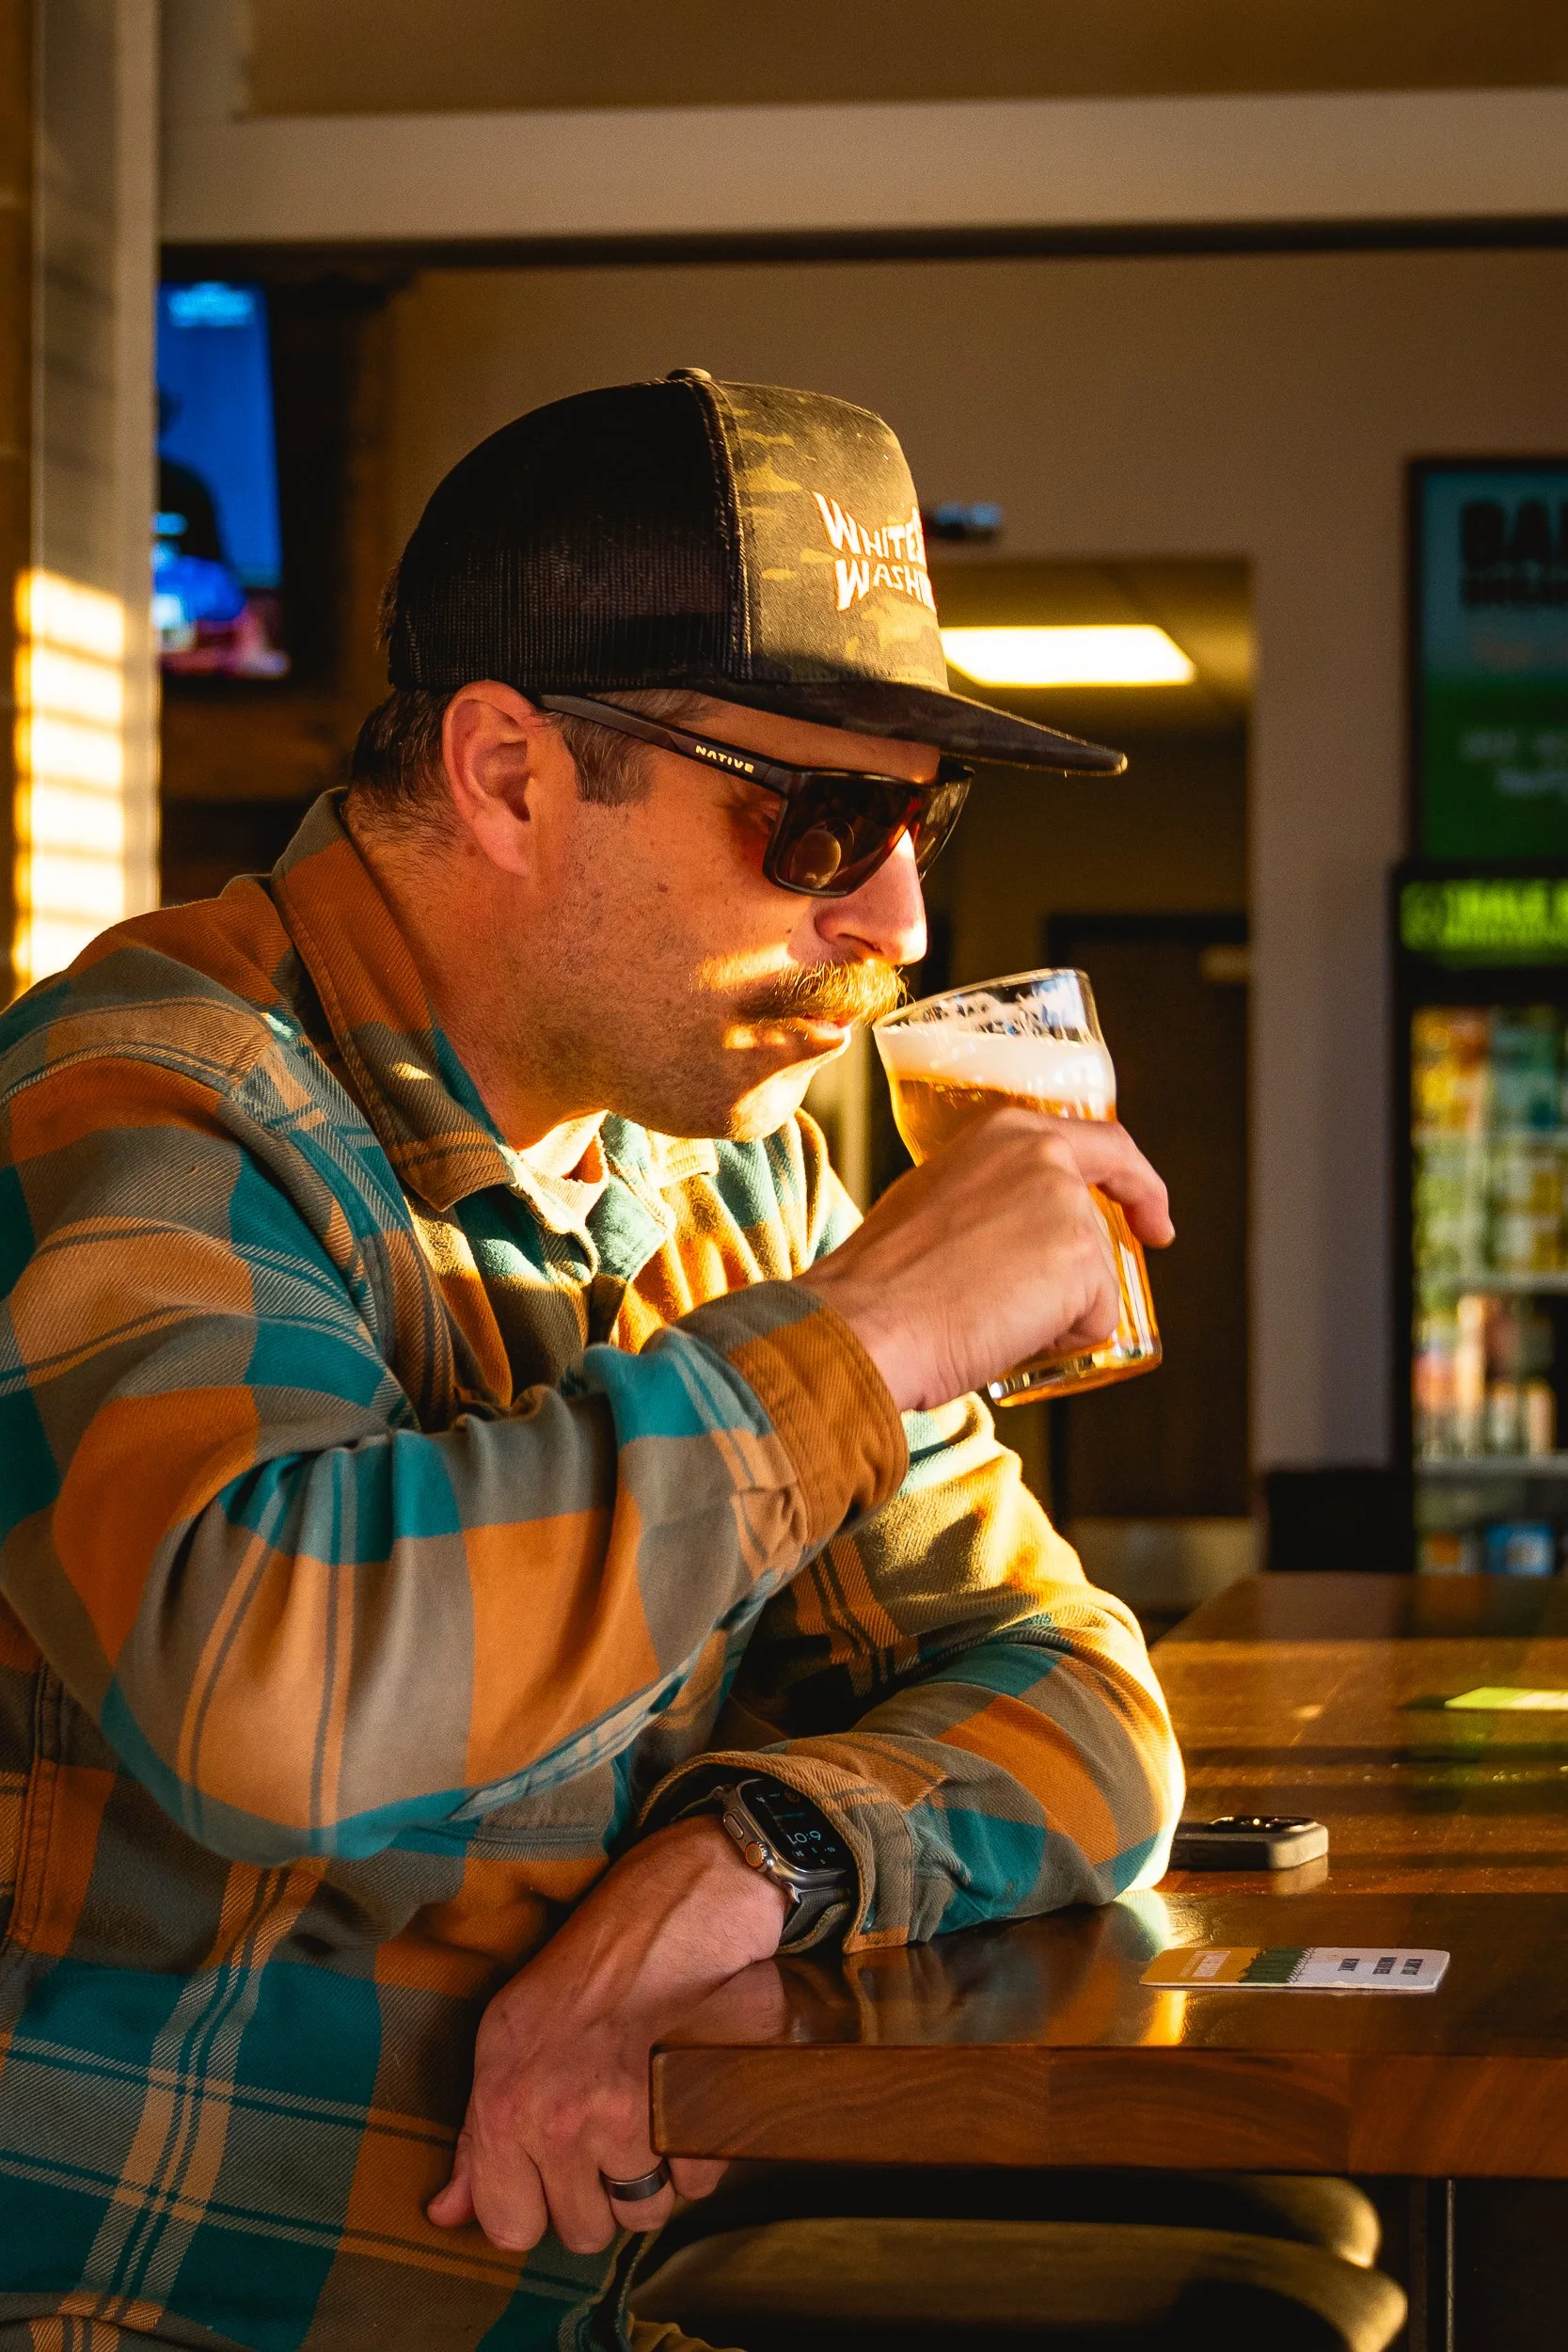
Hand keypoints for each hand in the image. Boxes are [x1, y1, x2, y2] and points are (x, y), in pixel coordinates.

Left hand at [426, 1815, 788, 2253]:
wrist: (673, 1905)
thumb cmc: (584, 1962)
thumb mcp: (507, 2029)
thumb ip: (475, 2132)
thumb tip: (446, 2212)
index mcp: (505, 2106)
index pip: (508, 2229)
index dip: (533, 2206)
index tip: (550, 2171)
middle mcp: (562, 2123)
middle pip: (584, 2231)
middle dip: (597, 2192)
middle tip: (605, 2132)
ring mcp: (633, 2122)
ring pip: (645, 2215)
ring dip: (651, 2177)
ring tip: (647, 2113)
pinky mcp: (695, 2113)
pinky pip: (698, 2181)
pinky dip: (699, 2149)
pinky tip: (685, 2095)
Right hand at [802, 1107, 1173, 1413]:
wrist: (865, 1321)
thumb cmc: (881, 1279)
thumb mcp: (936, 1202)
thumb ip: (989, 1197)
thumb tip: (1018, 1235)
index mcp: (1005, 1132)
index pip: (1104, 1145)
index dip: (1137, 1184)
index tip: (1149, 1219)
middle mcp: (1044, 1155)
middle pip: (1102, 1221)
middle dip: (1092, 1269)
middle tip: (1050, 1309)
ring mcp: (1067, 1206)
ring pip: (1093, 1277)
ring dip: (1056, 1311)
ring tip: (987, 1319)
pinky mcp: (1081, 1261)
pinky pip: (1096, 1319)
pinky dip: (1063, 1342)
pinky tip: (1007, 1337)